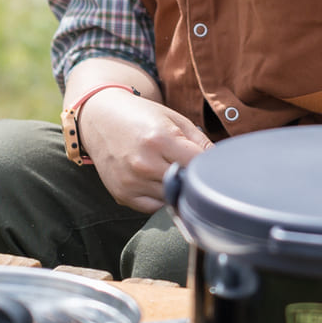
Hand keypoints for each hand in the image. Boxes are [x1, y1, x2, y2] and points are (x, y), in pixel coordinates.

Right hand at [78, 87, 211, 213]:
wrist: (99, 118)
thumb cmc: (140, 116)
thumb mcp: (173, 119)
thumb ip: (201, 142)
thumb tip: (222, 165)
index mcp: (160, 139)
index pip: (199, 166)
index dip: (208, 166)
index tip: (210, 164)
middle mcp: (144, 163)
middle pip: (187, 185)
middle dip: (193, 178)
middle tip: (189, 167)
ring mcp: (131, 181)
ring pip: (172, 199)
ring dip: (176, 189)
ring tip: (168, 170)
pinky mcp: (122, 194)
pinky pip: (153, 207)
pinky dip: (159, 197)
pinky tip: (154, 179)